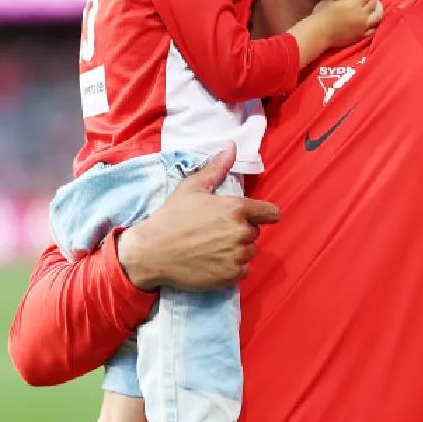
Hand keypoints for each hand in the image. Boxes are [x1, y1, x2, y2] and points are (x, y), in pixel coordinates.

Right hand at [116, 146, 280, 291]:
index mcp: (236, 208)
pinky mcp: (231, 275)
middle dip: (240, 231)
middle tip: (215, 232)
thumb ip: (217, 168)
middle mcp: (242, 232)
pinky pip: (243, 270)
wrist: (151, 252)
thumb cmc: (171, 217)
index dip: (261, 214)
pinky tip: (213, 262)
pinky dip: (232, 268)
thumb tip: (232, 146)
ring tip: (212, 247)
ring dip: (237, 251)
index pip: (271, 213)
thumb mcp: (192, 187)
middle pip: (254, 232)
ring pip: (249, 252)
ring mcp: (238, 256)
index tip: (250, 217)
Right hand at [309, 0, 383, 48]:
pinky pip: (373, 28)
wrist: (319, 33)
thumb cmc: (322, 13)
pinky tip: (373, 18)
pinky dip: (375, 21)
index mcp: (354, 4)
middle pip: (375, 2)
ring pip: (378, 16)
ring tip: (377, 4)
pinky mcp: (361, 36)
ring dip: (379, 8)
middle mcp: (362, 15)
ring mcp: (363, 27)